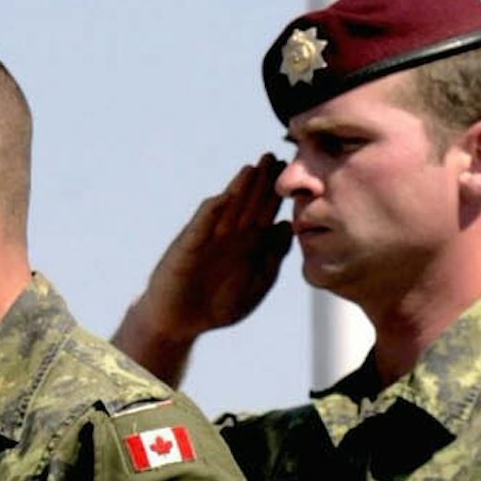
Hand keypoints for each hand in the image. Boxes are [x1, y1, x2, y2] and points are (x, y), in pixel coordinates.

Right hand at [121, 160, 290, 376]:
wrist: (180, 322)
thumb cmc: (219, 305)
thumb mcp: (257, 283)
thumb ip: (273, 257)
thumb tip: (287, 227)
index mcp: (249, 243)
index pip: (266, 212)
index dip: (280, 194)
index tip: (300, 175)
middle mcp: (230, 235)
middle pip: (249, 202)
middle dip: (262, 182)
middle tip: (276, 158)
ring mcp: (209, 237)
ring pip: (227, 208)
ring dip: (239, 188)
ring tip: (253, 168)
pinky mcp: (188, 246)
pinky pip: (201, 225)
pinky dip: (212, 211)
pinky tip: (225, 197)